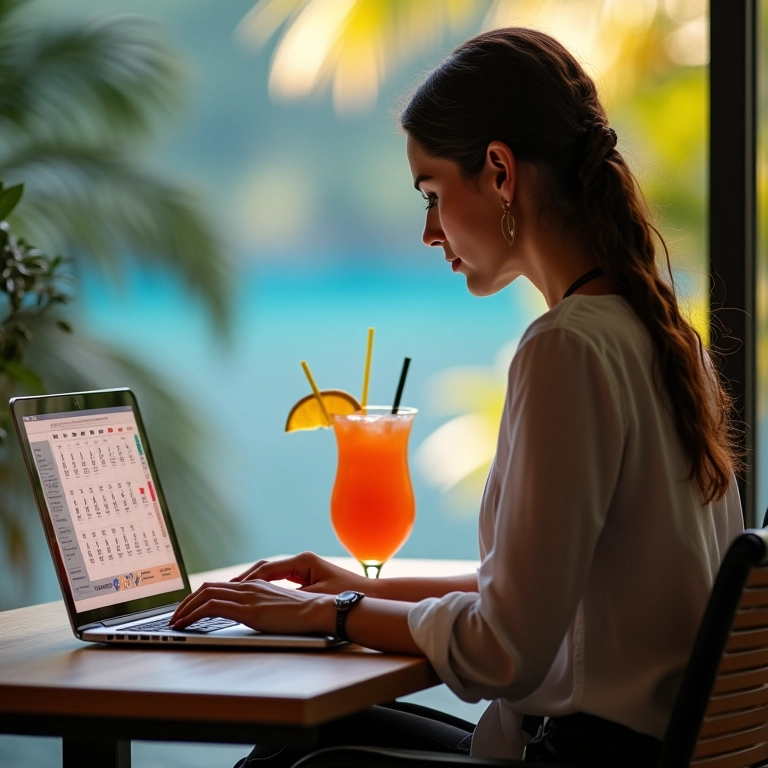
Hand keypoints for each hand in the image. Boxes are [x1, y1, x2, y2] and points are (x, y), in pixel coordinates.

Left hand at [169, 578, 334, 634]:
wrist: (319, 611)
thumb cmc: (305, 614)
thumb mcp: (279, 609)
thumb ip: (264, 609)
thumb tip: (254, 619)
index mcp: (256, 586)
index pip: (220, 586)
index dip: (200, 596)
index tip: (189, 609)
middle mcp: (249, 587)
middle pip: (208, 587)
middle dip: (187, 601)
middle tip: (176, 616)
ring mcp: (248, 596)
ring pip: (205, 595)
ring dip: (185, 608)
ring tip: (175, 623)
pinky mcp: (248, 610)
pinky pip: (212, 607)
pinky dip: (193, 614)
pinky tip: (186, 625)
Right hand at [231, 551, 369, 595]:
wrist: (368, 595)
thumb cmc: (345, 596)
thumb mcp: (316, 598)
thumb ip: (292, 598)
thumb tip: (269, 600)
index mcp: (302, 562)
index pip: (267, 570)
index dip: (247, 581)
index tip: (231, 590)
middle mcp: (301, 560)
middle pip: (264, 568)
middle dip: (244, 579)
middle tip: (224, 590)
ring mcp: (302, 567)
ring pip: (269, 572)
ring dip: (252, 582)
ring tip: (232, 592)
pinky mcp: (305, 575)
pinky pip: (278, 579)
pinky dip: (264, 585)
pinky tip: (253, 596)